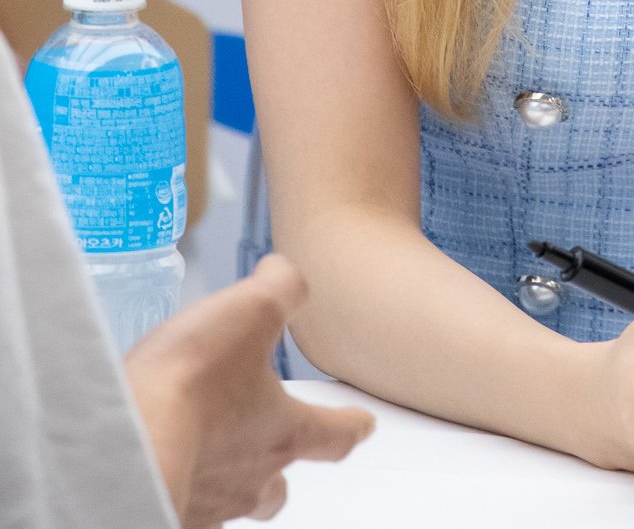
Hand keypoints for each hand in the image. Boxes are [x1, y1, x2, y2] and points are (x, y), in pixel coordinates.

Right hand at [124, 253, 375, 526]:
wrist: (126, 446)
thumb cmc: (191, 384)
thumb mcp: (252, 309)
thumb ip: (282, 286)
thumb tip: (284, 272)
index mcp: (284, 431)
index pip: (336, 434)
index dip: (353, 425)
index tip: (364, 424)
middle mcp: (250, 479)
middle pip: (278, 487)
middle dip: (279, 469)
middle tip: (272, 449)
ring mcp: (207, 505)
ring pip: (230, 502)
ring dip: (224, 478)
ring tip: (205, 454)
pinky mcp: (164, 512)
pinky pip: (182, 507)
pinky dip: (177, 485)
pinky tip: (160, 463)